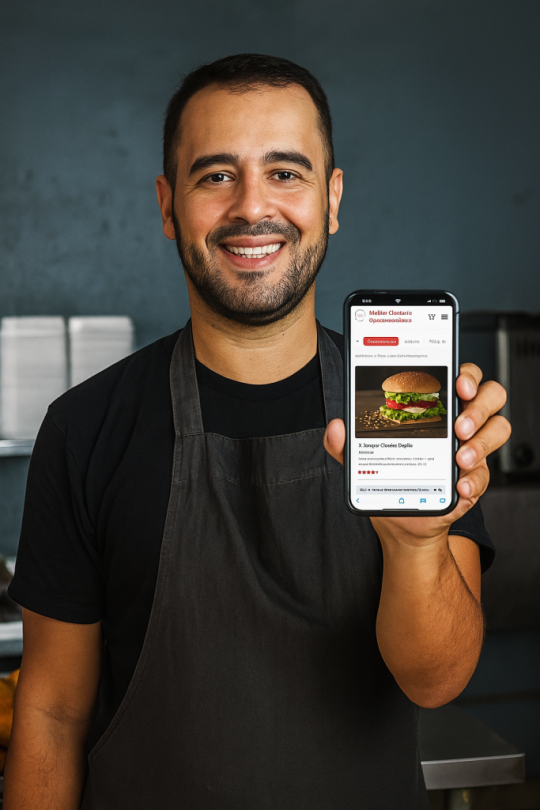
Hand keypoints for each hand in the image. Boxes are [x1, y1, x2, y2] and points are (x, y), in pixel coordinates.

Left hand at [323, 363, 510, 542]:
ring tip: (458, 458)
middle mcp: (459, 421)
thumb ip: (345, 443)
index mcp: (436, 406)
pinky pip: (487, 472)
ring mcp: (472, 448)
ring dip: (482, 441)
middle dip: (478, 406)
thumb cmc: (390, 477)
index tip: (457, 383)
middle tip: (458, 426)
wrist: (402, 520)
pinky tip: (458, 484)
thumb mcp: (362, 459)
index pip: (461, 376)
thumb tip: (336, 427)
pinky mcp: (475, 476)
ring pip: (499, 427)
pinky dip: (474, 478)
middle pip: (491, 395)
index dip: (466, 374)